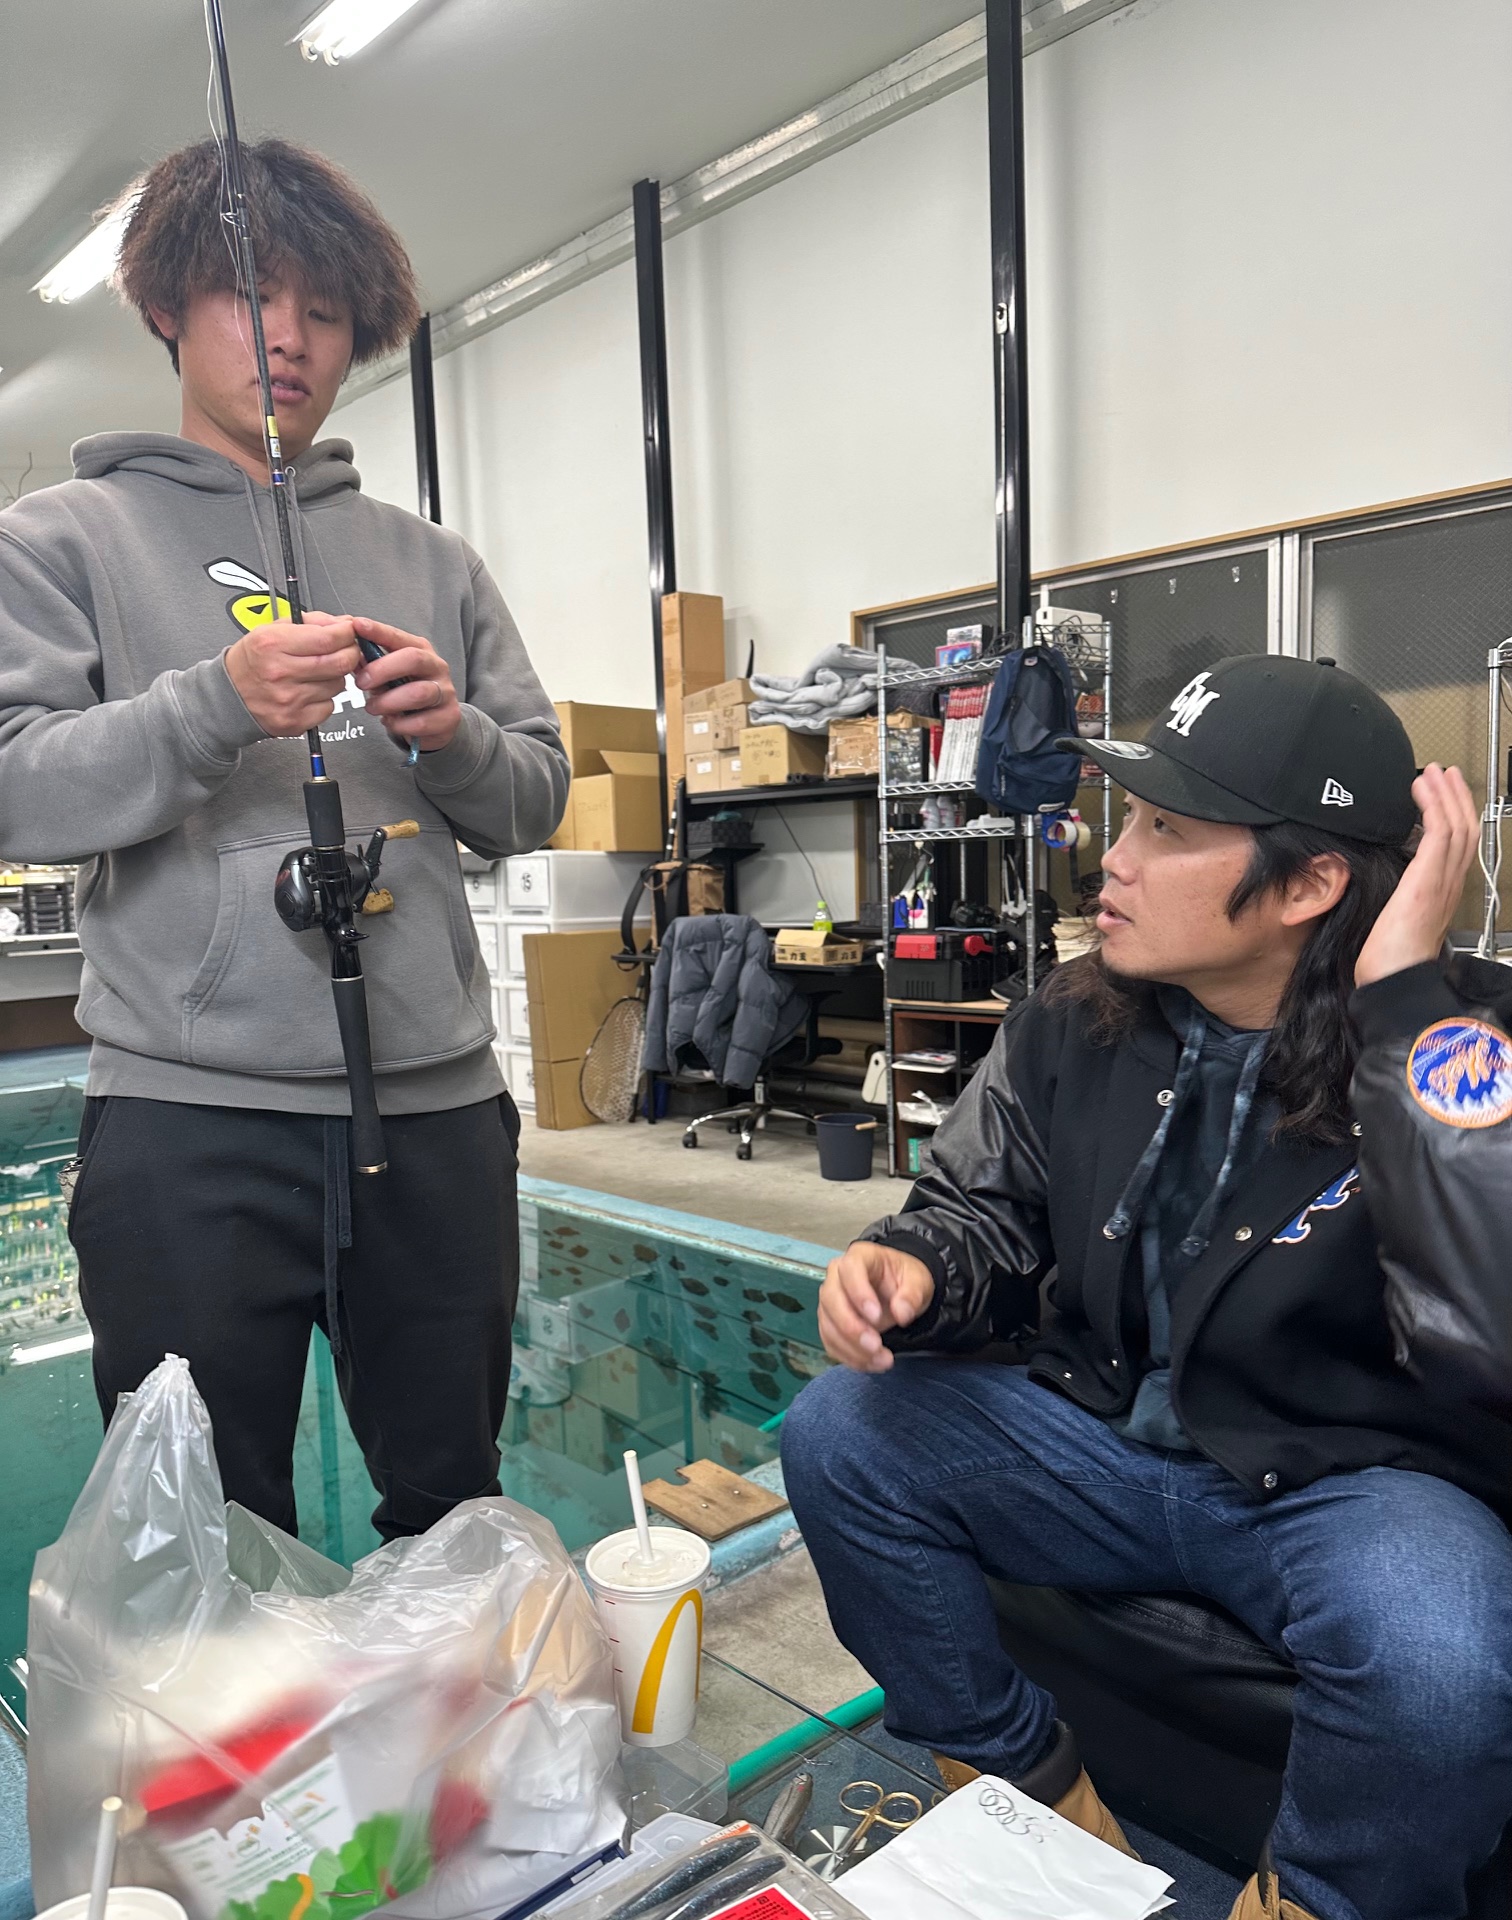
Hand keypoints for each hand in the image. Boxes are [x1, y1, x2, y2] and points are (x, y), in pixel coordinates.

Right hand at [224, 609, 360, 737]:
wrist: (228, 697)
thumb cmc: (251, 662)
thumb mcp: (272, 630)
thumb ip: (311, 622)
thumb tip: (344, 624)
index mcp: (273, 644)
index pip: (328, 638)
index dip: (347, 633)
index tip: (349, 631)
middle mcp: (280, 672)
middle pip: (340, 662)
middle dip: (350, 653)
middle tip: (345, 650)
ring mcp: (289, 699)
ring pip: (338, 685)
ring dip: (335, 676)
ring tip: (315, 673)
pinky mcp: (295, 721)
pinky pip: (329, 706)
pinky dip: (325, 698)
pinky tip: (308, 691)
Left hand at [351, 617, 461, 753]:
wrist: (436, 722)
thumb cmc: (407, 692)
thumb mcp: (389, 675)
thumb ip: (371, 665)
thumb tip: (348, 657)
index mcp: (421, 650)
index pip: (399, 637)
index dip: (378, 631)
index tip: (357, 626)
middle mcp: (437, 667)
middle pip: (413, 659)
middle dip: (382, 669)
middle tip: (361, 682)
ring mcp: (446, 692)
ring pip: (417, 693)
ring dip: (387, 702)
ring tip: (372, 708)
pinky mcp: (449, 717)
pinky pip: (420, 722)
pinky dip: (399, 724)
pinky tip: (390, 722)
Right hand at [817, 1240, 935, 1372]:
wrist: (899, 1291)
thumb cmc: (905, 1279)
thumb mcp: (919, 1282)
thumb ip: (912, 1295)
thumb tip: (901, 1313)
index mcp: (860, 1257)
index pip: (850, 1270)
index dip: (859, 1294)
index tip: (876, 1317)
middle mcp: (837, 1276)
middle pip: (831, 1300)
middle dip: (851, 1327)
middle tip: (876, 1346)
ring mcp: (830, 1300)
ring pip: (829, 1325)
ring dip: (852, 1348)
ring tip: (882, 1361)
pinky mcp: (830, 1323)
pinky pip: (831, 1343)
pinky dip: (850, 1357)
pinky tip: (872, 1364)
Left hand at [1355, 764, 1480, 986]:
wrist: (1395, 979)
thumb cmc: (1390, 960)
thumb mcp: (1396, 921)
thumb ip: (1398, 900)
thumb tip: (1384, 887)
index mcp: (1443, 893)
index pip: (1458, 847)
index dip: (1455, 818)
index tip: (1443, 796)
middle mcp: (1450, 884)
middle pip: (1466, 830)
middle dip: (1456, 798)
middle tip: (1444, 773)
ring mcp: (1443, 880)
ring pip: (1456, 826)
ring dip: (1445, 794)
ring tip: (1434, 772)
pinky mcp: (1429, 878)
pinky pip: (1439, 832)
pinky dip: (1433, 806)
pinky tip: (1422, 789)